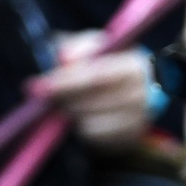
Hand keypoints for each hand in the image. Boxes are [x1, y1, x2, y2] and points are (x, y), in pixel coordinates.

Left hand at [25, 33, 151, 148]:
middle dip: (65, 99)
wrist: (133, 88)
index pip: (98, 76)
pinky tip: (79, 115)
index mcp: (135, 66)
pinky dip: (81, 127)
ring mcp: (139, 120)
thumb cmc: (108, 63)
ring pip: (93, 122)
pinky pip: (96, 138)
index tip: (43, 84)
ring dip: (72, 112)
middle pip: (94, 101)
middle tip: (44, 95)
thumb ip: (78, 47)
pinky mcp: (131, 138)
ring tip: (64, 102)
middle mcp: (143, 95)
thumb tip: (64, 57)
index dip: (68, 81)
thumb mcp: (94, 47)